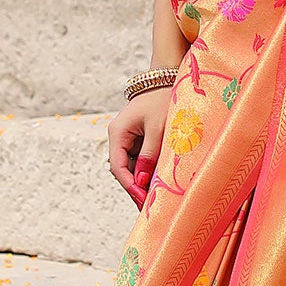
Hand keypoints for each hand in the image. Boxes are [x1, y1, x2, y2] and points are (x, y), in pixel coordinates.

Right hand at [108, 87, 171, 207]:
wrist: (167, 79)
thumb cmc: (163, 100)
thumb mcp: (158, 130)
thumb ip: (150, 155)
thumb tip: (142, 180)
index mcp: (118, 132)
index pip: (118, 166)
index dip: (129, 186)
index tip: (142, 200)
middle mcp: (118, 136)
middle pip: (122, 169)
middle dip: (135, 187)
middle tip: (148, 206)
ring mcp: (127, 137)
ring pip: (131, 166)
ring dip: (141, 181)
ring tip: (154, 198)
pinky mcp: (137, 138)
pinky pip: (139, 159)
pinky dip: (147, 170)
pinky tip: (156, 183)